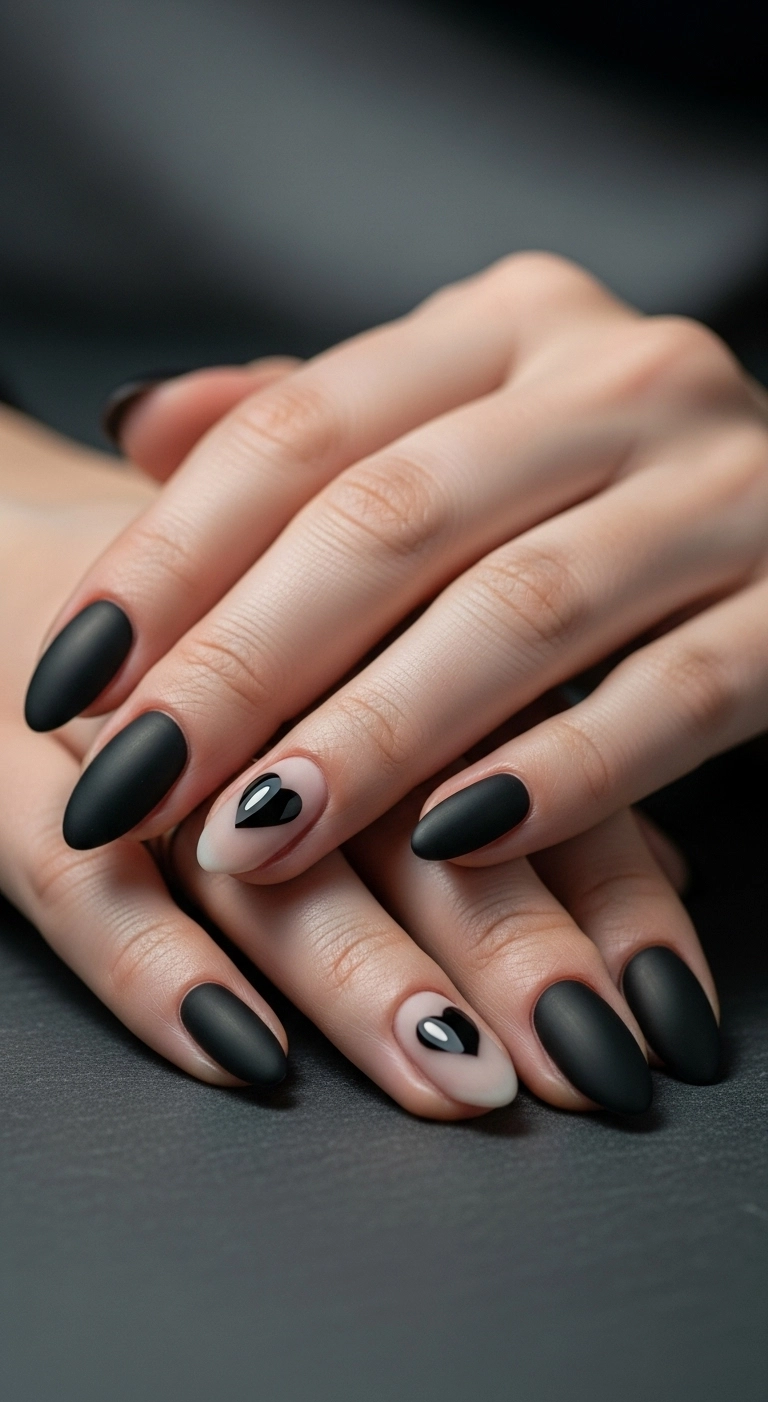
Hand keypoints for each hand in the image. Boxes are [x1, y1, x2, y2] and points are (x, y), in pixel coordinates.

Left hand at [27, 255, 767, 880]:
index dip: (172, 555)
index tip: (73, 674)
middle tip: (134, 782)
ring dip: (375, 737)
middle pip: (394, 521)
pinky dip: (563, 775)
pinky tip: (459, 845)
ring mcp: (724, 489)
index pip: (301, 428)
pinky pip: (676, 697)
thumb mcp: (468, 418)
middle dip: (245, 664)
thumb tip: (142, 422)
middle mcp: (619, 379)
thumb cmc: (605, 481)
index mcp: (508, 327)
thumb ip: (321, 424)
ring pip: (521, 614)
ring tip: (256, 836)